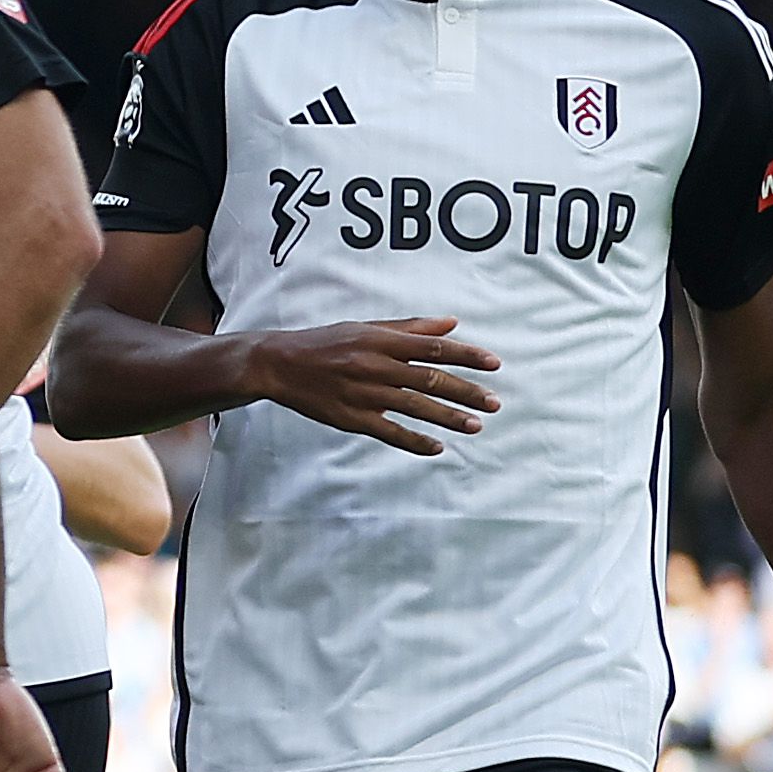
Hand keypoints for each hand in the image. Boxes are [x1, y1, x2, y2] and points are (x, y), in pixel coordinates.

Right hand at [248, 317, 500, 455]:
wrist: (277, 364)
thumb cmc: (324, 342)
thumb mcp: (365, 327)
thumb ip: (409, 328)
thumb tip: (451, 324)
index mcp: (380, 340)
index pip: (433, 348)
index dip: (466, 355)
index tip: (494, 363)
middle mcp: (374, 365)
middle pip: (430, 379)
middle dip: (466, 392)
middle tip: (494, 402)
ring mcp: (363, 393)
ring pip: (415, 406)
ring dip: (449, 417)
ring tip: (476, 425)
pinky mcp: (351, 417)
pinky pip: (389, 431)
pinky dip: (415, 440)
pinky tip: (437, 447)